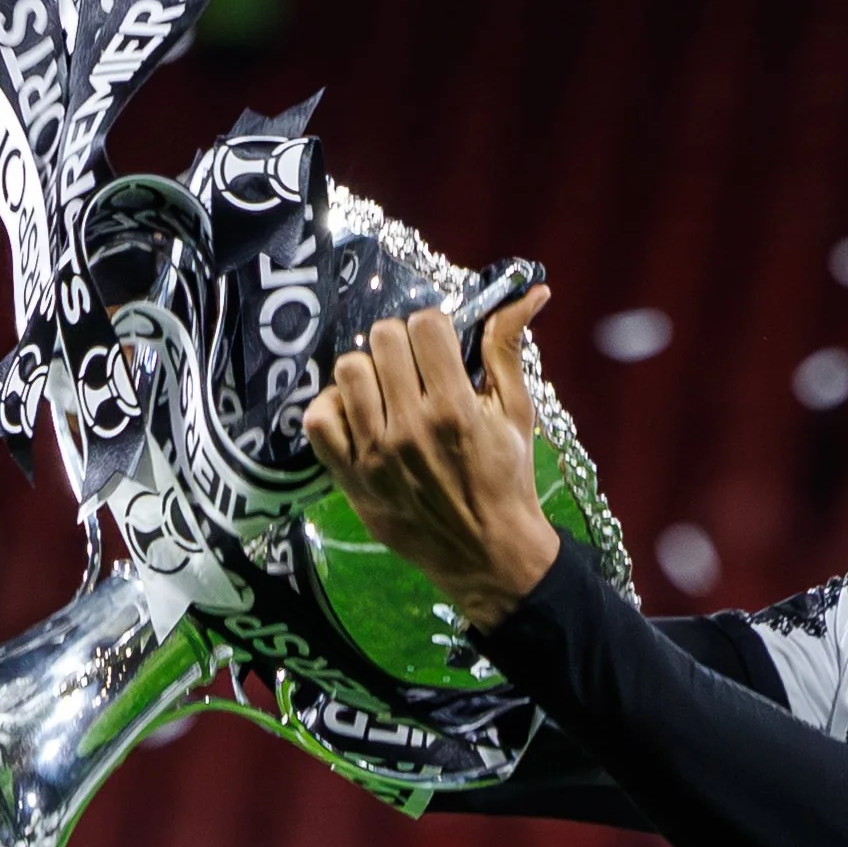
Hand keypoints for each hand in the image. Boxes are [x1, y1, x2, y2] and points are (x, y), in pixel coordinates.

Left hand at [302, 288, 561, 631]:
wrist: (489, 555)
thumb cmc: (507, 480)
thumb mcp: (517, 414)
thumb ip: (508, 349)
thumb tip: (530, 292)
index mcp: (456, 408)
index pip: (425, 325)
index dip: (433, 327)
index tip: (439, 346)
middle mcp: (412, 427)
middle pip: (382, 338)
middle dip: (400, 343)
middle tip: (412, 367)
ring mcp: (376, 454)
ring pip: (347, 371)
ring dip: (366, 371)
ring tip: (385, 391)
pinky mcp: (352, 478)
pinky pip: (317, 420)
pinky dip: (331, 409)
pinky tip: (357, 416)